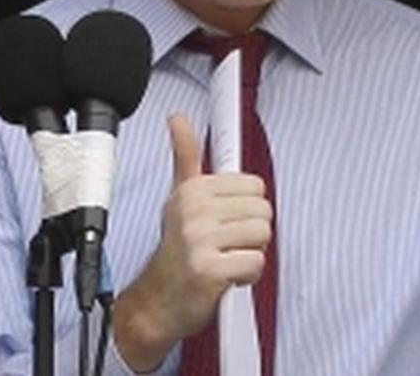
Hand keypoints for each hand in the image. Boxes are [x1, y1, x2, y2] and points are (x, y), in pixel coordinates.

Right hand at [114, 113, 272, 370]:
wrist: (156, 303)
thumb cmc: (176, 251)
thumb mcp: (179, 198)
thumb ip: (185, 156)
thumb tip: (178, 117)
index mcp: (192, 189)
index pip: (254, 186)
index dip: (246, 209)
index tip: (228, 220)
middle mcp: (193, 210)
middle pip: (263, 210)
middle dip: (251, 233)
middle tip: (225, 245)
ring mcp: (199, 240)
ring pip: (262, 235)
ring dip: (250, 254)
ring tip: (225, 259)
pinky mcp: (209, 270)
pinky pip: (256, 263)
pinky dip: (247, 276)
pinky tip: (226, 278)